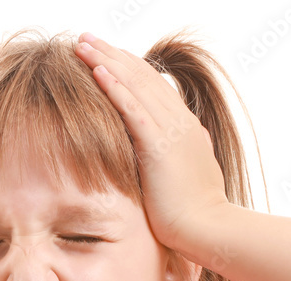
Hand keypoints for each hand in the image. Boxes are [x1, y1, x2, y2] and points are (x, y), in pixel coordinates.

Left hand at [73, 33, 227, 256]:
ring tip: (82, 44)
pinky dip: (115, 87)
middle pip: (142, 78)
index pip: (154, 88)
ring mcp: (172, 131)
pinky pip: (133, 109)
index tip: (106, 56)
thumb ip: (179, 161)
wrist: (209, 231)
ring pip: (135, 85)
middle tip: (86, 38)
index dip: (129, 68)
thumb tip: (176, 157)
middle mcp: (180, 122)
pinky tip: (97, 71)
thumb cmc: (195, 218)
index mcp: (186, 130)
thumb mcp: (186, 180)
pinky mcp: (160, 146)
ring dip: (106, 61)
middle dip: (112, 55)